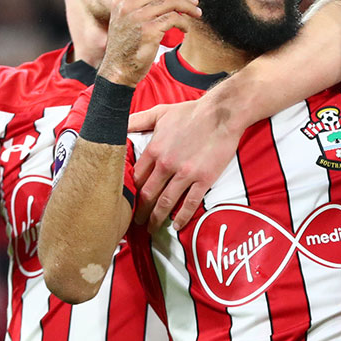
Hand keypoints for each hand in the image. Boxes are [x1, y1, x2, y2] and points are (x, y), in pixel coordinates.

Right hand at [98, 0, 199, 85]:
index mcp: (120, 1)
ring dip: (187, 7)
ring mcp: (137, 18)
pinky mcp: (149, 31)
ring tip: (196, 13)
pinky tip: (186, 28)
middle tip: (194, 2)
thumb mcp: (124, 21)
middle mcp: (127, 6)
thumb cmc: (126, 47)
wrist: (118, 70)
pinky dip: (184, 22)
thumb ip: (137, 6)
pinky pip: (173, 19)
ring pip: (170, 3)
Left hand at [128, 98, 242, 230]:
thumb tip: (118, 124)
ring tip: (151, 228)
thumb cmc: (192, 112)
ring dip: (156, 218)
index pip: (136, 177)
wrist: (222, 113)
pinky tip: (176, 225)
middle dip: (139, 210)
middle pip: (147, 194)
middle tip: (135, 221)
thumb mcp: (160, 112)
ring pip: (165, 202)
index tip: (129, 200)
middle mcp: (166, 164)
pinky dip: (182, 217)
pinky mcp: (204, 179)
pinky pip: (190, 203)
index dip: (131, 191)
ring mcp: (185, 173)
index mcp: (154, 150)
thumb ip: (137, 120)